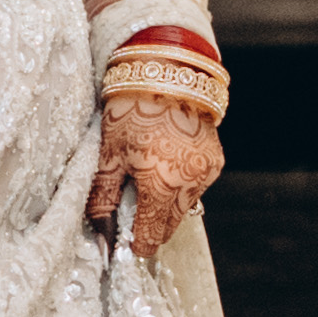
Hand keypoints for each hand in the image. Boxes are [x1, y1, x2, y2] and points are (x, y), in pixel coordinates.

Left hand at [88, 93, 221, 260]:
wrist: (166, 73)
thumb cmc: (130, 109)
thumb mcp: (108, 154)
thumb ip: (103, 199)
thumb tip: (102, 234)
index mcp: (160, 182)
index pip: (151, 235)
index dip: (135, 243)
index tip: (124, 241)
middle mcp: (189, 183)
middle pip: (169, 227)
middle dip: (149, 224)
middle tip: (129, 206)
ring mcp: (206, 174)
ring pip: (184, 209)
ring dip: (165, 206)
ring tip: (146, 178)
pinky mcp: (215, 163)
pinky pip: (195, 190)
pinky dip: (179, 188)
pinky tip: (164, 166)